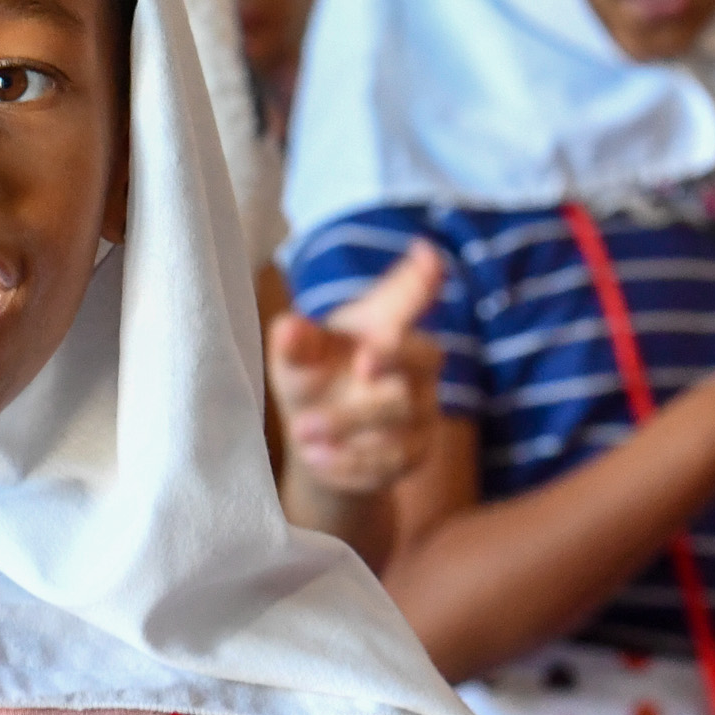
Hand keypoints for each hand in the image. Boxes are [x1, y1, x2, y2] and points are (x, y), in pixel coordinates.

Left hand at [268, 241, 443, 496]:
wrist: (317, 441)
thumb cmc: (315, 376)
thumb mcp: (297, 357)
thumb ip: (295, 342)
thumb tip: (288, 328)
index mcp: (388, 327)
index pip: (412, 298)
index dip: (421, 279)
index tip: (426, 253)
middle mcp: (416, 367)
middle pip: (420, 359)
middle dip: (393, 358)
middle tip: (362, 361)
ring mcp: (421, 413)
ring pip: (400, 418)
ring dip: (349, 423)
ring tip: (302, 431)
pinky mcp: (412, 455)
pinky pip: (390, 461)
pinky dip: (349, 461)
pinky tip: (315, 457)